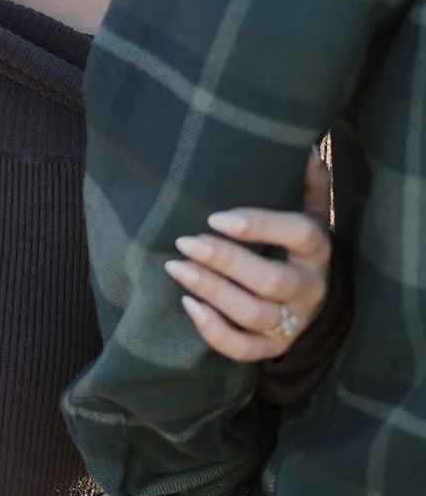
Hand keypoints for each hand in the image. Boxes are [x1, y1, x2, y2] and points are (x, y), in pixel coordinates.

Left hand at [163, 147, 331, 360]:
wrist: (314, 301)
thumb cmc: (299, 245)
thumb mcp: (310, 212)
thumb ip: (308, 182)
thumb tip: (306, 146)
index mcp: (319, 249)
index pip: (299, 234)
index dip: (259, 225)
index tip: (216, 216)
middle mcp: (311, 288)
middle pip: (272, 281)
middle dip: (225, 261)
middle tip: (185, 242)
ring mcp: (294, 321)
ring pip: (255, 314)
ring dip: (213, 292)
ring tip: (176, 268)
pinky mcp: (275, 347)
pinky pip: (245, 349)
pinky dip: (215, 332)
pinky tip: (188, 304)